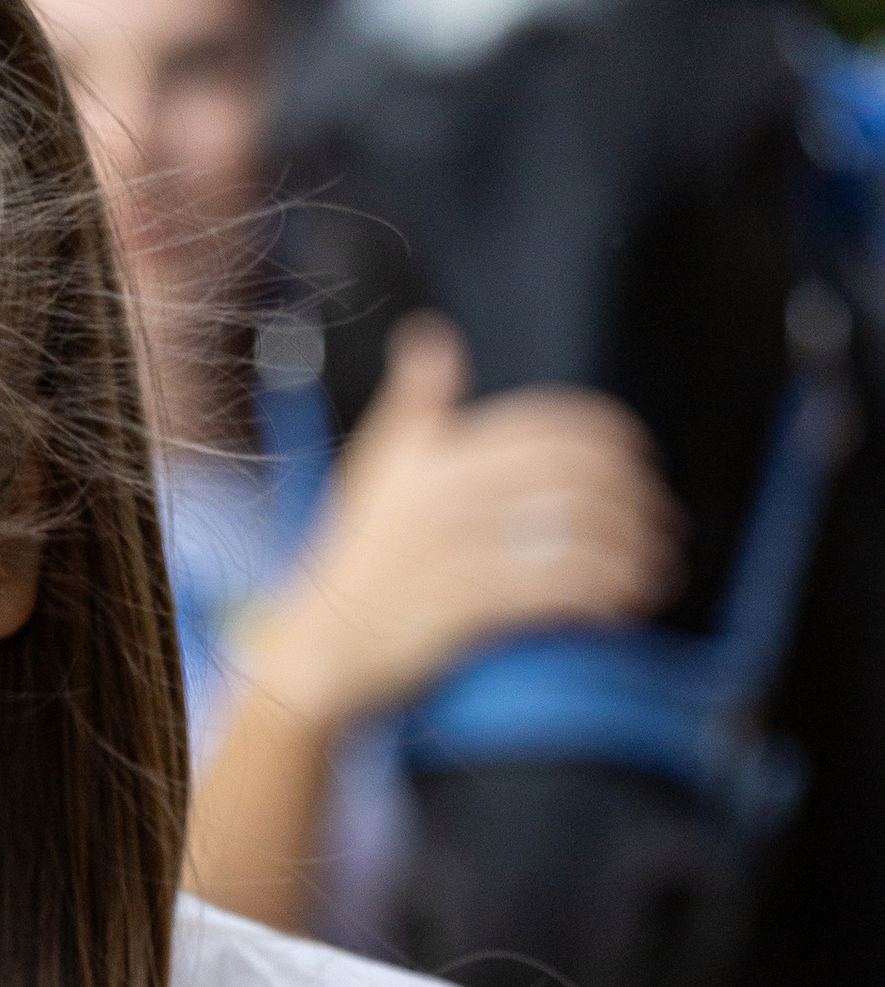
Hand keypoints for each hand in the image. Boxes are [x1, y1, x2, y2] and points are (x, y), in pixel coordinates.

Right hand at [250, 314, 681, 725]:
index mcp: (442, 454)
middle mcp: (450, 495)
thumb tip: (431, 337)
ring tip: (654, 575)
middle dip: (637, 504)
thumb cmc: (360, 558)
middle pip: (578, 481)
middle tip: (664, 529)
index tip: (646, 467)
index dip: (614, 442)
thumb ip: (416, 404)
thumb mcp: (381, 469)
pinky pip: (556, 591)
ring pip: (576, 538)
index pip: (552, 427)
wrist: (321, 648)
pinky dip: (601, 597)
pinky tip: (623, 607)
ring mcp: (457, 551)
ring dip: (632, 557)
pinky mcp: (464, 608)